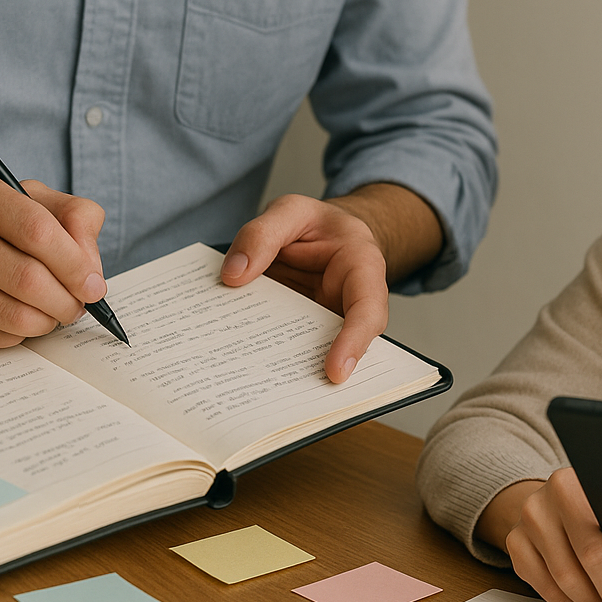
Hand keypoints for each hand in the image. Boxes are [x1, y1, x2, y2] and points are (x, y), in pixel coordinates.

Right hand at [0, 167, 105, 346]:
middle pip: (31, 278)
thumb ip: (68, 216)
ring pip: (17, 314)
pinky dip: (18, 333)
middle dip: (68, 299)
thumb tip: (92, 264)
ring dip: (48, 320)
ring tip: (52, 313)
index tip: (94, 284)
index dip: (77, 264)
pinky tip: (14, 319)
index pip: (40, 230)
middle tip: (78, 305)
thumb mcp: (14, 199)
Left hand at [220, 184, 441, 383]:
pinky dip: (266, 360)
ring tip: (258, 387)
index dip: (355, 341)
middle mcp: (350, 305)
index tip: (335, 372)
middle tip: (288, 391)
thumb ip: (262, 234)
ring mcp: (327, 325)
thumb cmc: (315, 224)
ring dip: (288, 371)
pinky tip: (239, 368)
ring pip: (314, 356)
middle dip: (320, 369)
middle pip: (345, 345)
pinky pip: (288, 351)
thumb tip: (233, 275)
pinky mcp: (302, 336)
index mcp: (362, 268)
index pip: (368, 309)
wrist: (322, 233)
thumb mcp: (291, 210)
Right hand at [478, 469, 601, 601]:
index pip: (593, 548)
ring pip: (556, 583)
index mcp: (568, 488)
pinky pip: (541, 586)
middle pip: (572, 571)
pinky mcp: (514, 543)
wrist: (557, 493)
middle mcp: (540, 505)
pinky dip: (565, 601)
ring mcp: (523, 525)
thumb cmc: (595, 503)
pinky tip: (581, 600)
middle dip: (599, 599)